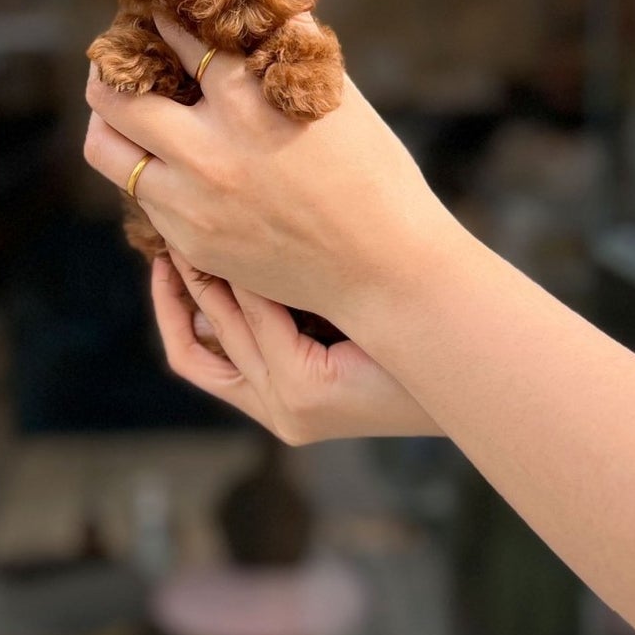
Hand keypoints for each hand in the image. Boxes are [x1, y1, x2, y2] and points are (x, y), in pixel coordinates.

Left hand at [84, 14, 455, 326]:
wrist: (383, 268)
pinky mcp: (190, 243)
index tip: (158, 15)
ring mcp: (191, 203)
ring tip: (118, 112)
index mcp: (246, 101)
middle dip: (108, 69)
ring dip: (107, 123)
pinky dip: (145, 172)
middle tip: (116, 61)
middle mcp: (207, 150)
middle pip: (113, 95)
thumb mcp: (335, 96)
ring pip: (105, 151)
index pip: (177, 40)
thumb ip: (288, 51)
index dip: (163, 22)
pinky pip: (141, 198)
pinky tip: (165, 162)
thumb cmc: (373, 174)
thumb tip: (262, 10)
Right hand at [150, 252, 440, 443]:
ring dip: (216, 278)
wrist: (467, 362)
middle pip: (194, 348)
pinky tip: (259, 244)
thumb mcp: (326, 312)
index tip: (167, 248)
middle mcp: (274, 410)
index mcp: (276, 398)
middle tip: (170, 229)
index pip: (194, 354)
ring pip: (227, 331)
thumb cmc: (404, 330)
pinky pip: (264, 328)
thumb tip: (235, 238)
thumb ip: (281, 295)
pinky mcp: (308, 398)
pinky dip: (257, 288)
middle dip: (181, 286)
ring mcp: (288, 408)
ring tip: (210, 224)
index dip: (173, 304)